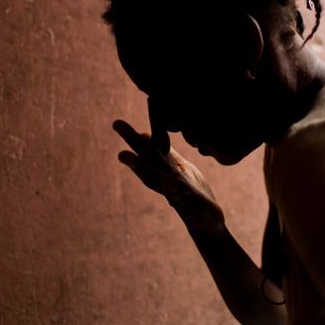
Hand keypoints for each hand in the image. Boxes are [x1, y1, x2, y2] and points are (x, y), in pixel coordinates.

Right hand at [113, 119, 225, 235]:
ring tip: (122, 155)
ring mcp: (173, 189)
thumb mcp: (181, 168)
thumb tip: (146, 134)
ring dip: (137, 166)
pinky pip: (176, 194)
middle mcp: (164, 176)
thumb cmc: (193, 193)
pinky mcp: (185, 203)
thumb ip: (166, 153)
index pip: (155, 141)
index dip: (152, 122)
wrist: (208, 222)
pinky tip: (168, 181)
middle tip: (116, 123)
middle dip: (131, 140)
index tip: (144, 103)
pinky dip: (171, 187)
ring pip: (153, 175)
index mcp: (165, 165)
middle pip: (146, 156)